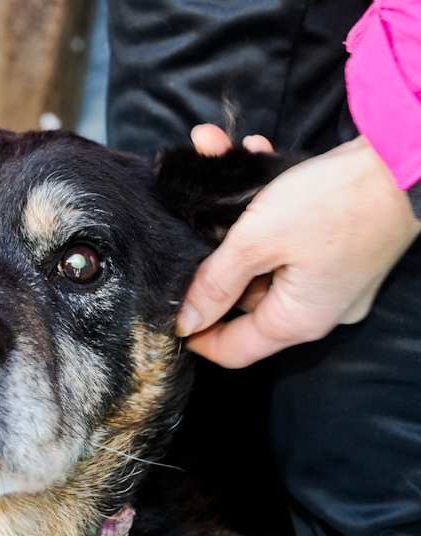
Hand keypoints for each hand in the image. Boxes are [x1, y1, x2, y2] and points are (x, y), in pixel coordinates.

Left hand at [177, 124, 420, 368]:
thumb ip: (215, 283)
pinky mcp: (340, 249)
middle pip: (242, 299)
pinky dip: (265, 204)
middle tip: (185, 216)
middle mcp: (315, 308)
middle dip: (209, 253)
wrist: (408, 155)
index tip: (168, 310)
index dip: (196, 335)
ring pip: (263, 257)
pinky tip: (250, 154)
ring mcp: (331, 280)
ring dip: (234, 214)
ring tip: (213, 155)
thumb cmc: (334, 201)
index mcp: (295, 321)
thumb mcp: (256, 241)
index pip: (232, 351)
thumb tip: (186, 322)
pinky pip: (290, 238)